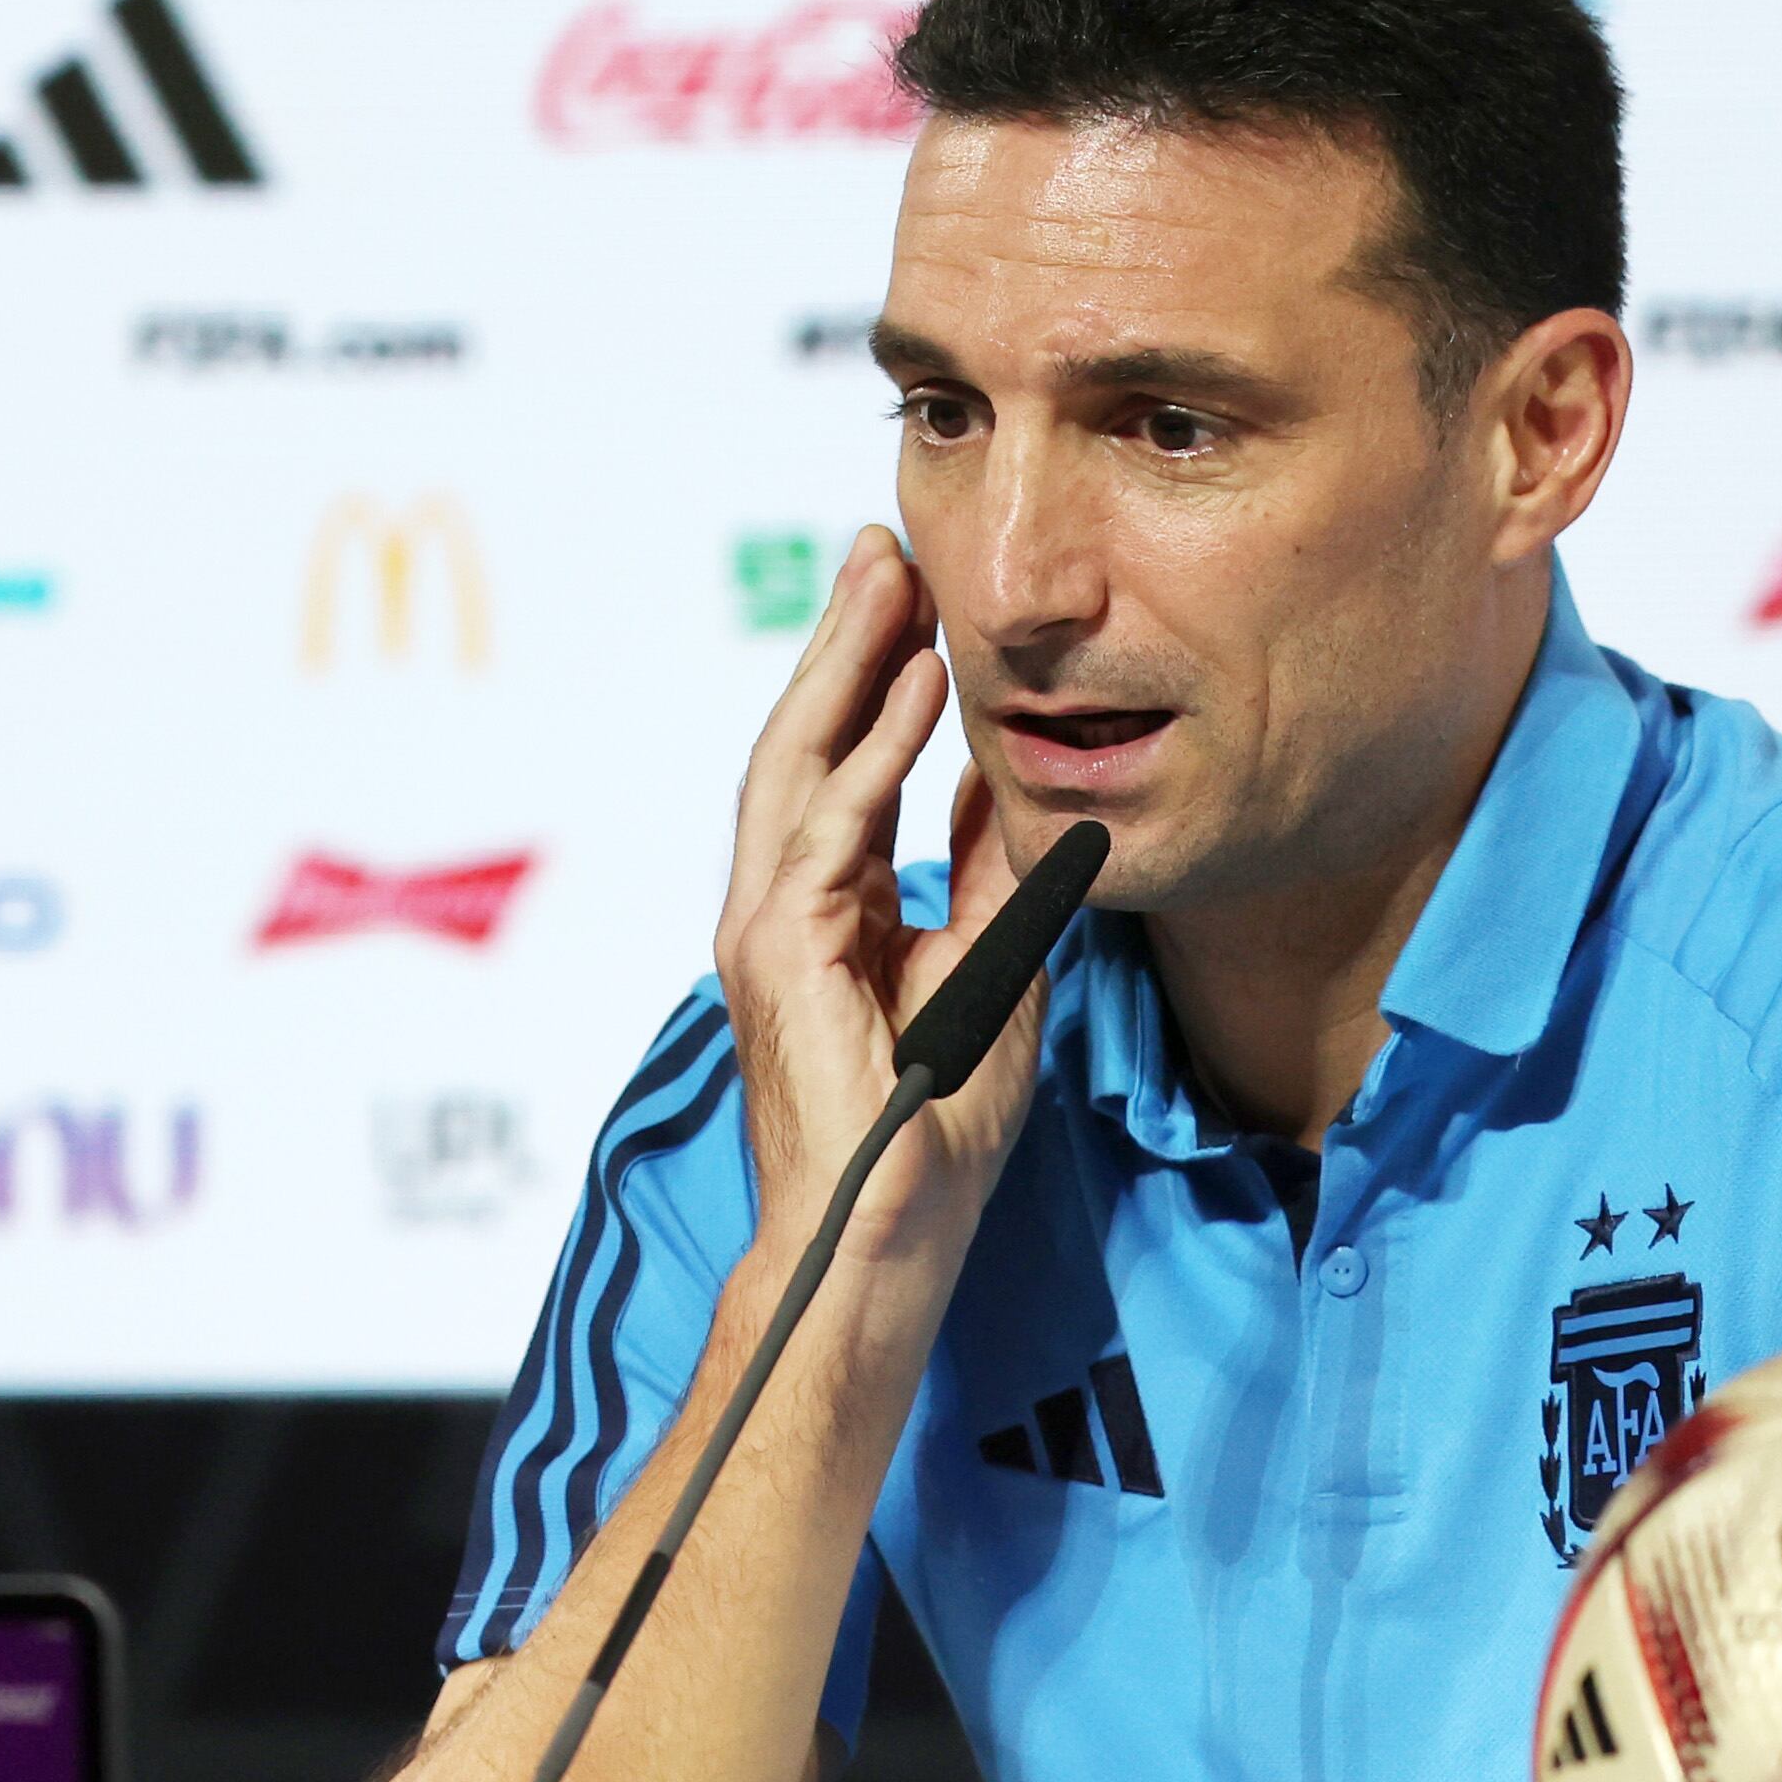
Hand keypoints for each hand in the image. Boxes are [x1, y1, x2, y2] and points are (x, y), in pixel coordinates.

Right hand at [713, 530, 1058, 1285]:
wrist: (886, 1234)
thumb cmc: (931, 1129)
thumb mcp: (986, 963)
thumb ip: (985, 874)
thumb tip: (1010, 780)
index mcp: (825, 910)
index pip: (844, 767)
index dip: (874, 679)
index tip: (915, 598)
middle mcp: (783, 905)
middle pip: (808, 742)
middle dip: (846, 640)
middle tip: (883, 547)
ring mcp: (771, 927)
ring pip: (801, 764)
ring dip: (847, 666)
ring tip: (888, 581)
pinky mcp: (781, 953)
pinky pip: (829, 829)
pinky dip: (870, 751)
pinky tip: (912, 686)